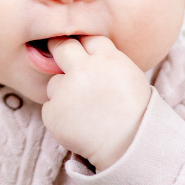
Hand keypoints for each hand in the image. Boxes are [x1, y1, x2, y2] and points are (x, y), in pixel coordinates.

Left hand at [42, 36, 150, 170]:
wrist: (130, 146)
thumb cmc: (135, 113)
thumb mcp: (130, 76)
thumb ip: (107, 61)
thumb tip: (85, 51)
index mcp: (107, 59)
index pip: (86, 38)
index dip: (83, 44)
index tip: (80, 48)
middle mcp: (83, 70)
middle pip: (61, 47)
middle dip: (59, 48)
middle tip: (59, 53)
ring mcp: (65, 91)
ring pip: (54, 82)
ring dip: (63, 92)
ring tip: (85, 110)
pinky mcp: (52, 112)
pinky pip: (50, 107)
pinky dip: (59, 115)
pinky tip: (78, 124)